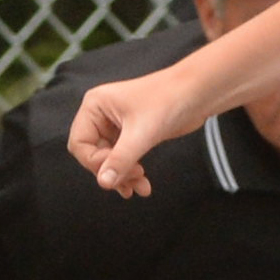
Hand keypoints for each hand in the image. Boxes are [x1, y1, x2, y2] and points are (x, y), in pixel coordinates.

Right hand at [68, 69, 206, 196]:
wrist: (199, 92)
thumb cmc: (169, 100)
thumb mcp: (142, 133)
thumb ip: (121, 159)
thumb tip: (104, 183)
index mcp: (95, 106)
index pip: (80, 144)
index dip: (96, 163)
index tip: (118, 172)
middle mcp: (101, 114)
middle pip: (94, 154)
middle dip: (113, 171)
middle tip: (134, 181)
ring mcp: (117, 124)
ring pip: (109, 159)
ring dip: (123, 175)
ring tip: (140, 188)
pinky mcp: (133, 133)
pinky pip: (124, 158)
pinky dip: (131, 171)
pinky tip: (141, 185)